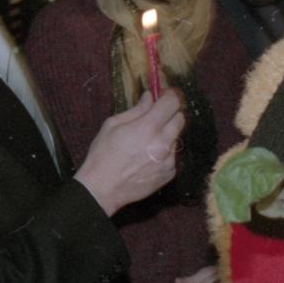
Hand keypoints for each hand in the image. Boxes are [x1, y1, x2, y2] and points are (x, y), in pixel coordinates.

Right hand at [75, 89, 184, 214]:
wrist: (102, 189)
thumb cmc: (103, 155)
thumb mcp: (113, 125)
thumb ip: (136, 110)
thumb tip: (150, 97)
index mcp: (147, 127)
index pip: (172, 102)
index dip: (170, 95)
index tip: (165, 93)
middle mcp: (163, 142)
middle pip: (180, 118)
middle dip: (171, 112)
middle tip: (158, 114)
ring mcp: (169, 160)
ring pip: (177, 137)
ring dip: (167, 133)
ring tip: (148, 140)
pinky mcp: (170, 173)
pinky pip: (173, 155)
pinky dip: (165, 151)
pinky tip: (148, 156)